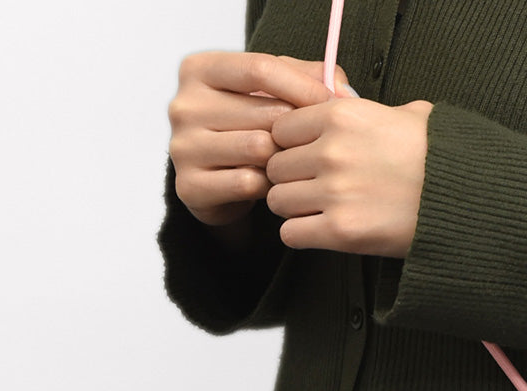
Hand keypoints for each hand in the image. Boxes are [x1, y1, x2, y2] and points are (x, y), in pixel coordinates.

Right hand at [167, 52, 350, 226]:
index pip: (260, 68)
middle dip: (297, 131)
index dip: (304, 87)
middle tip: (312, 144)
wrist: (215, 184)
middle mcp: (184, 104)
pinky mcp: (190, 186)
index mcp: (199, 69)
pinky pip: (248, 183)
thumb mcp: (270, 94)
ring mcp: (183, 146)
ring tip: (289, 164)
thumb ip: (305, 78)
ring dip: (283, 160)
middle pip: (264, 113)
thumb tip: (343, 89)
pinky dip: (268, 186)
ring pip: (258, 149)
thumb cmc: (247, 131)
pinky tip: (272, 185)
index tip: (334, 104)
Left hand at [266, 97, 433, 257]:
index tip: (308, 158)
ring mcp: (334, 193)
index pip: (281, 129)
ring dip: (294, 208)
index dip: (292, 146)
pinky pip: (291, 234)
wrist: (466, 202)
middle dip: (290, 179)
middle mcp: (331, 152)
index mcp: (341, 116)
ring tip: (318, 212)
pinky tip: (320, 232)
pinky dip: (301, 235)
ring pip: (278, 200)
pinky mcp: (341, 232)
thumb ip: (369, 109)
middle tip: (312, 189)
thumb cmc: (441, 160)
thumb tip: (347, 98)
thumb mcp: (410, 115)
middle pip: (276, 166)